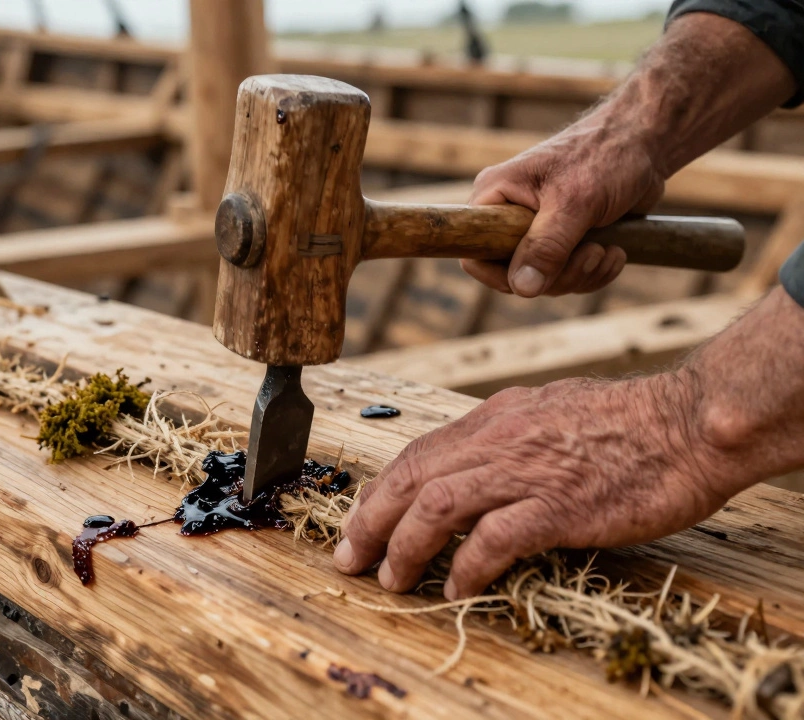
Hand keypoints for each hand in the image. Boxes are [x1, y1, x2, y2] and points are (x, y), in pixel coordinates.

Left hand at [331, 372, 746, 599]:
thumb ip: (510, 434)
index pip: (419, 454)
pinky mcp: (559, 505)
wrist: (692, 422)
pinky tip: (457, 588)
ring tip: (391, 579)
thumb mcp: (552, 410)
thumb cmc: (632, 422)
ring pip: (437, 505)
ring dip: (404, 546)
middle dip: (370, 521)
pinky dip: (468, 566)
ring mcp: (527, 470)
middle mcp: (499, 437)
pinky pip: (495, 538)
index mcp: (496, 417)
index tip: (361, 521)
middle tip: (349, 557)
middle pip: (411, 478)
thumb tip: (477, 460)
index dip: (381, 491)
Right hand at [465, 121, 665, 296]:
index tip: (538, 278)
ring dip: (582, 274)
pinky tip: (614, 251)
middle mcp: (510, 215)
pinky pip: (568, 275)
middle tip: (591, 254)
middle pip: (514, 274)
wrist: (647, 143)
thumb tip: (522, 288)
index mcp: (496, 196)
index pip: (473, 252)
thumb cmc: (606, 156)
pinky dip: (594, 272)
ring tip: (607, 250)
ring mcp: (538, 229)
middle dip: (558, 275)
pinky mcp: (565, 239)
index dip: (499, 275)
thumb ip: (546, 246)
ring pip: (545, 279)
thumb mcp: (574, 202)